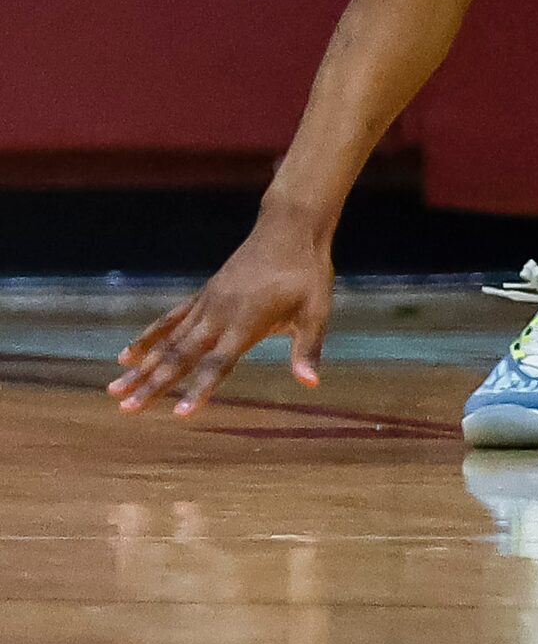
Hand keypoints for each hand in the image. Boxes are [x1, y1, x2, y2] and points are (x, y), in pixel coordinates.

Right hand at [111, 222, 330, 415]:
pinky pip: (169, 320)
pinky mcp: (202, 294)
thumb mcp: (317, 311)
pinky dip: (148, 338)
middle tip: (125, 409)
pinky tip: (127, 356)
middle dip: (152, 384)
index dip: (199, 389)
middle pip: (180, 356)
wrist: (289, 228)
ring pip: (168, 340)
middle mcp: (218, 314)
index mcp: (247, 322)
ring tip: (114, 389)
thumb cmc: (307, 273)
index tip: (178, 414)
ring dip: (141, 366)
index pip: (218, 363)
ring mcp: (206, 303)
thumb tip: (310, 383)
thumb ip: (307, 348)